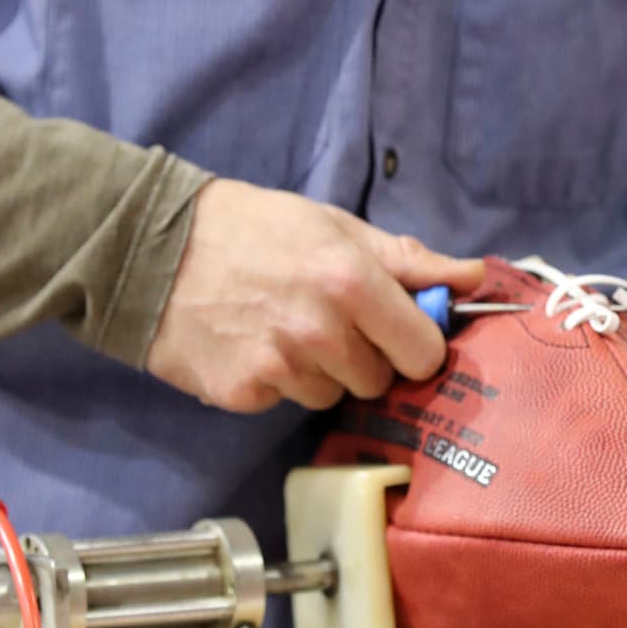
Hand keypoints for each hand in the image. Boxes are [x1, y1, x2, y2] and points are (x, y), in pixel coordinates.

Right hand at [146, 178, 484, 414]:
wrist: (155, 247)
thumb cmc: (252, 226)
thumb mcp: (334, 226)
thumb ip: (405, 258)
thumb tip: (472, 277)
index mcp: (352, 281)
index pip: (423, 351)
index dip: (416, 343)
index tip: (399, 331)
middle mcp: (322, 330)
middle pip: (381, 380)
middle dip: (367, 356)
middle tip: (330, 319)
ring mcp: (281, 368)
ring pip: (334, 395)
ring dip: (321, 370)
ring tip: (283, 325)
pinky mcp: (243, 394)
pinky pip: (286, 401)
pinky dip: (277, 380)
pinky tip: (253, 343)